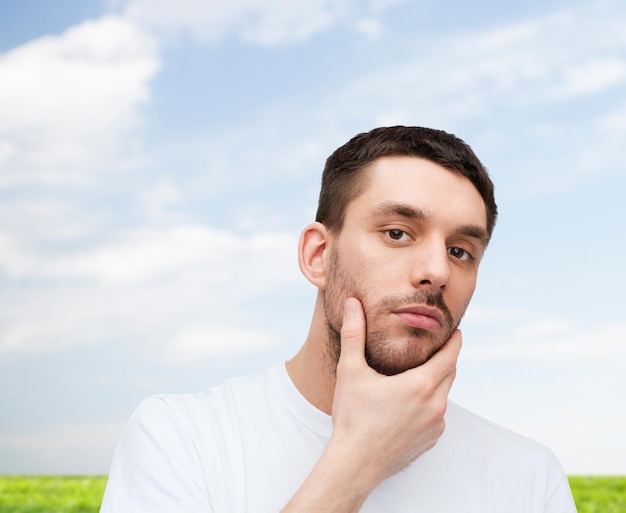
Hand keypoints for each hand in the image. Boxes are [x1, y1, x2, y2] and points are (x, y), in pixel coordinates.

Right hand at [281, 297, 460, 511]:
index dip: (454, 342)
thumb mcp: (351, 371)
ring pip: (444, 396)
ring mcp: (435, 426)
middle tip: (440, 346)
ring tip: (424, 372)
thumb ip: (354, 334)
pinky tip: (413, 402)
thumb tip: (353, 304)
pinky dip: (431, 404)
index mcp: (421, 385)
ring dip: (438, 382)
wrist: (354, 464)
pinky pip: (438, 416)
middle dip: (447, 359)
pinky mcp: (429, 441)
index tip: (457, 331)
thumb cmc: (352, 417)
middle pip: (450, 374)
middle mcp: (435, 406)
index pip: (450, 356)